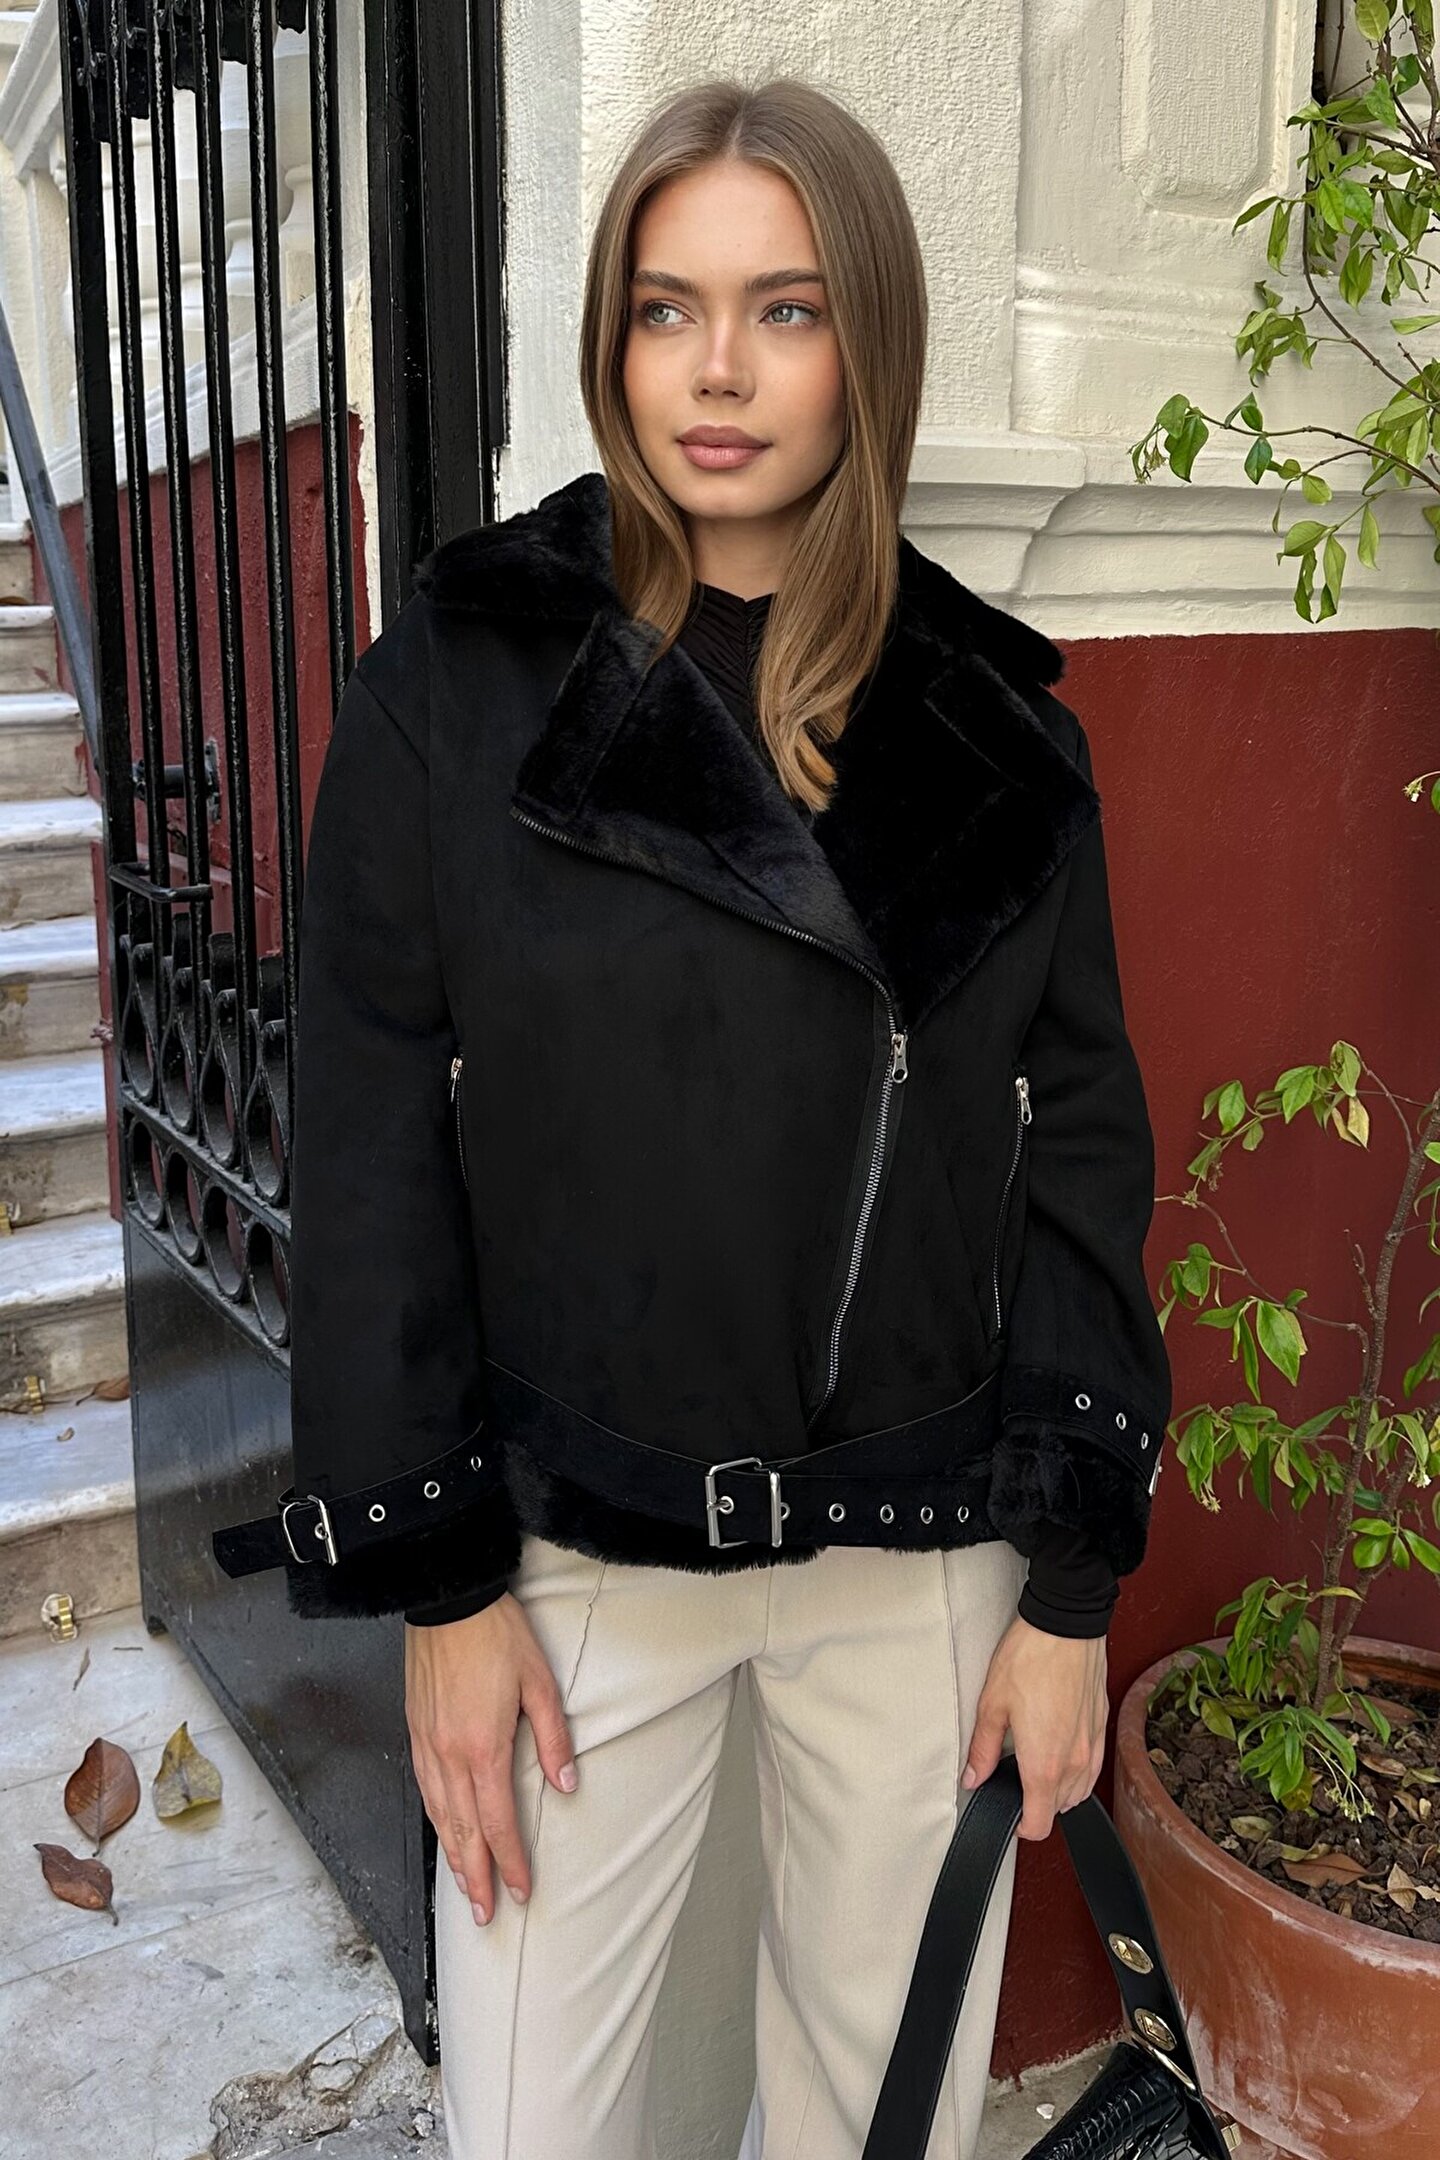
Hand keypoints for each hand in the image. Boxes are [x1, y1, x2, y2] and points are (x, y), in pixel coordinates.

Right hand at [403, 1594, 579, 1925]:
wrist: (447, 1601)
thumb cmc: (495, 1635)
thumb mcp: (539, 1680)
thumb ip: (553, 1736)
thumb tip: (566, 1783)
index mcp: (483, 1747)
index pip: (498, 1821)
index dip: (510, 1860)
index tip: (520, 1891)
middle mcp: (449, 1755)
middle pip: (463, 1831)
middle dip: (476, 1876)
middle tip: (484, 1914)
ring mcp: (428, 1745)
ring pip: (439, 1816)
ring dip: (453, 1856)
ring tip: (464, 1887)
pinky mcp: (416, 1731)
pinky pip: (424, 1790)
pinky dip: (435, 1820)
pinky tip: (442, 1831)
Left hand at [960, 1615, 1107, 1840]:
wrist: (1066, 1625)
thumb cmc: (1030, 1658)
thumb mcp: (992, 1703)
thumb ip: (983, 1749)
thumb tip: (973, 1777)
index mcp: (1044, 1764)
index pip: (1039, 1824)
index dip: (1021, 1826)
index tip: (1010, 1814)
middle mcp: (1074, 1763)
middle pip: (1059, 1809)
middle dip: (1037, 1804)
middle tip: (1015, 1779)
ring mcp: (1092, 1746)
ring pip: (1079, 1791)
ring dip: (1059, 1790)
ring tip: (1036, 1764)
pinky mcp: (1102, 1728)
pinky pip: (1093, 1768)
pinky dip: (1077, 1771)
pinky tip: (1059, 1749)